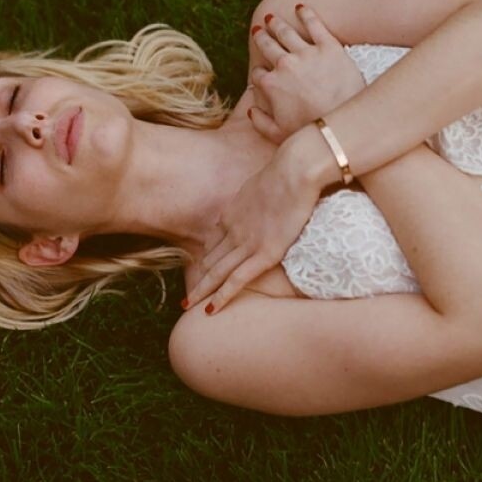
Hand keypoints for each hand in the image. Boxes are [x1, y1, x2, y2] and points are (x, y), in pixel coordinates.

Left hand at [184, 146, 321, 314]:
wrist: (294, 172)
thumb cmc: (288, 172)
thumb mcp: (264, 183)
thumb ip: (259, 196)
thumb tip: (265, 196)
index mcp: (234, 212)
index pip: (215, 239)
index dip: (207, 255)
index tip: (202, 266)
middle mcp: (234, 229)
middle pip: (210, 257)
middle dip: (198, 276)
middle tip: (187, 293)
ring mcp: (247, 243)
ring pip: (217, 272)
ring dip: (201, 290)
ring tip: (188, 306)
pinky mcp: (263, 254)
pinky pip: (236, 280)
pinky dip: (222, 296)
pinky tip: (211, 310)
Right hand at [246, 4, 366, 145]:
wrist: (344, 125)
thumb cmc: (312, 132)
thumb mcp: (279, 135)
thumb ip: (260, 122)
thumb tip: (251, 111)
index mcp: (271, 85)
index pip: (258, 74)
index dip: (258, 73)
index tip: (261, 71)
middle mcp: (284, 64)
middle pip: (267, 46)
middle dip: (261, 38)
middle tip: (258, 31)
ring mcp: (306, 53)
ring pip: (286, 32)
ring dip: (276, 23)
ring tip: (272, 18)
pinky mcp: (329, 46)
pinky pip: (314, 24)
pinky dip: (306, 14)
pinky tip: (300, 7)